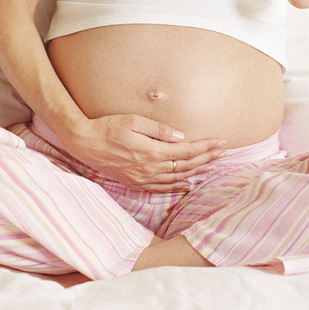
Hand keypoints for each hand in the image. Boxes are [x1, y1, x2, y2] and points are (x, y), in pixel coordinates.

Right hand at [59, 114, 226, 191]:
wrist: (84, 143)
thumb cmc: (108, 127)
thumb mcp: (133, 121)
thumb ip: (158, 129)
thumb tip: (180, 136)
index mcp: (152, 152)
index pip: (187, 151)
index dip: (205, 147)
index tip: (220, 142)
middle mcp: (150, 169)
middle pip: (186, 166)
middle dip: (207, 159)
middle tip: (224, 153)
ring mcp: (143, 178)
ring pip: (177, 178)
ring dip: (197, 172)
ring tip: (212, 167)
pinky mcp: (135, 182)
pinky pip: (162, 188)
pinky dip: (178, 186)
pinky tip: (187, 184)